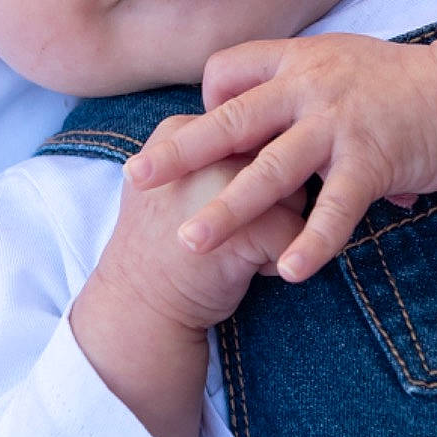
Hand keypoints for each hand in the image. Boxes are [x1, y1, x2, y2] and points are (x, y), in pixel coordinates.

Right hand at [92, 113, 309, 332]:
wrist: (138, 306)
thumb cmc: (160, 245)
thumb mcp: (167, 179)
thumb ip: (204, 151)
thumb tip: (266, 136)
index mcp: (180, 130)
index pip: (247, 130)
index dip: (245, 169)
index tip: (212, 201)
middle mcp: (208, 149)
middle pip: (276, 154)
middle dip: (268, 197)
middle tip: (233, 229)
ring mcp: (228, 188)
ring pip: (296, 192)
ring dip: (278, 226)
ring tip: (239, 249)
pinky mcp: (252, 228)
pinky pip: (298, 233)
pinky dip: (280, 259)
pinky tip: (249, 271)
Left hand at [123, 35, 436, 281]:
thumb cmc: (399, 86)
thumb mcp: (337, 64)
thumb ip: (293, 84)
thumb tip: (248, 105)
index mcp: (296, 58)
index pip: (227, 72)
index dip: (206, 103)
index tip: (200, 131)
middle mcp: (310, 84)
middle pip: (230, 120)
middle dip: (179, 152)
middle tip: (136, 178)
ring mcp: (339, 122)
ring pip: (270, 170)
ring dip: (227, 209)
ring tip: (190, 241)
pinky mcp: (372, 159)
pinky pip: (334, 208)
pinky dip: (311, 242)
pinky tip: (289, 270)